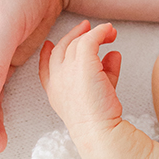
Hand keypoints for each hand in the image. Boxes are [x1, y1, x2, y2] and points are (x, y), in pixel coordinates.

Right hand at [39, 21, 121, 142]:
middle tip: (85, 27)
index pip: (45, 69)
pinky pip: (90, 39)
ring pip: (77, 43)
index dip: (46, 55)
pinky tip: (110, 31)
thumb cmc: (102, 117)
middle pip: (60, 50)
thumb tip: (113, 54)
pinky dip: (100, 32)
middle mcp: (57, 81)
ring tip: (109, 32)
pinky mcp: (83, 63)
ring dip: (93, 34)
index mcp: (55, 93)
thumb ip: (105, 73)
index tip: (50, 45)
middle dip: (72, 36)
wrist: (100, 131)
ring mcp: (67, 71)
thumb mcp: (100, 92)